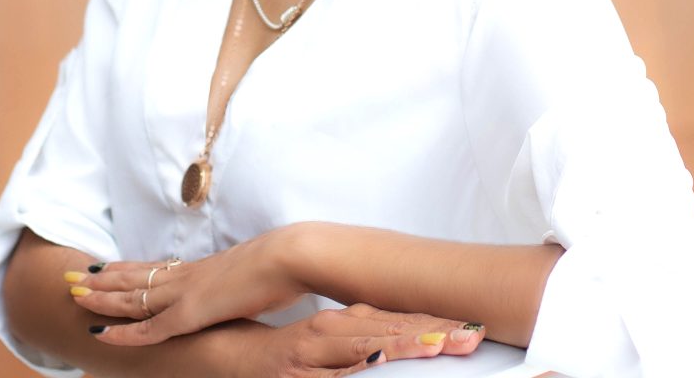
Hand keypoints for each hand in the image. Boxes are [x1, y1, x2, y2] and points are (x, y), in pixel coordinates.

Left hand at [65, 227, 304, 343]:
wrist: (289, 256)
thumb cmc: (283, 264)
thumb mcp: (256, 275)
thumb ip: (242, 282)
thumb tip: (247, 287)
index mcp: (202, 268)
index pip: (156, 267)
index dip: (129, 267)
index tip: (107, 264)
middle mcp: (187, 276)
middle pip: (136, 276)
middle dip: (103, 277)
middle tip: (73, 274)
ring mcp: (186, 293)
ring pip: (132, 297)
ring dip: (101, 297)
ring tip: (73, 293)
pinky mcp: (191, 314)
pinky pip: (149, 328)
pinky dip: (124, 332)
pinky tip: (102, 334)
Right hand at [233, 304, 485, 376]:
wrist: (222, 357)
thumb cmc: (282, 356)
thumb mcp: (325, 345)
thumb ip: (360, 340)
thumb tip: (409, 333)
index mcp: (340, 325)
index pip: (394, 321)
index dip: (434, 323)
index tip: (472, 327)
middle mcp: (327, 333)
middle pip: (386, 330)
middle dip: (431, 333)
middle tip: (470, 336)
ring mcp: (311, 357)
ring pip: (364, 347)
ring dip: (401, 343)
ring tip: (438, 345)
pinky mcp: (293, 375)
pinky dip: (356, 371)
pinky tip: (378, 365)